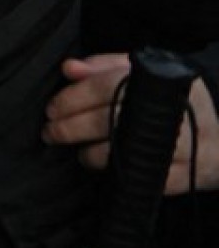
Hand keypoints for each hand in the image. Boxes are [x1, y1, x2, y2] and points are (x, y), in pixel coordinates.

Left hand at [45, 53, 218, 194]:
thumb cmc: (174, 97)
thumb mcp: (146, 73)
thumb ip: (105, 68)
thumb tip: (69, 69)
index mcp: (163, 80)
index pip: (108, 86)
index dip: (73, 98)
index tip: (51, 109)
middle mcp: (176, 110)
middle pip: (112, 119)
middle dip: (71, 128)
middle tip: (51, 133)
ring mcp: (189, 144)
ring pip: (129, 152)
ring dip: (94, 155)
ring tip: (81, 154)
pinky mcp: (196, 173)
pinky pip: (153, 180)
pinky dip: (126, 176)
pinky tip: (110, 170)